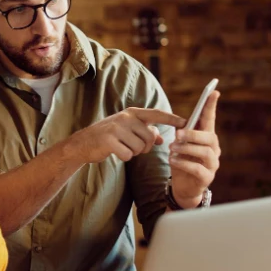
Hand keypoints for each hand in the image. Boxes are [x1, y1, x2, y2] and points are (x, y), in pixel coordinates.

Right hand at [64, 108, 185, 163]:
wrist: (83, 143)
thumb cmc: (108, 137)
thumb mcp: (127, 131)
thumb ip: (145, 132)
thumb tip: (161, 138)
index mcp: (131, 113)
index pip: (156, 114)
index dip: (172, 119)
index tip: (186, 122)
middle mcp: (125, 117)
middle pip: (149, 137)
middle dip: (145, 147)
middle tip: (134, 147)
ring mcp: (117, 128)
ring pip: (140, 147)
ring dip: (133, 152)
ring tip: (122, 148)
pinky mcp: (109, 140)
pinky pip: (128, 154)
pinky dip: (124, 157)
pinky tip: (115, 152)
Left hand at [170, 91, 220, 207]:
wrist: (183, 187)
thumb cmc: (182, 162)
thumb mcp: (180, 146)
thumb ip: (182, 134)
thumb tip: (180, 125)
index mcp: (206, 138)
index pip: (210, 120)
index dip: (211, 106)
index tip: (213, 92)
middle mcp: (214, 149)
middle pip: (209, 137)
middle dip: (193, 134)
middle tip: (177, 134)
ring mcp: (213, 164)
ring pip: (205, 152)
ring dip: (186, 148)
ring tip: (172, 149)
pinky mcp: (207, 178)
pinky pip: (197, 169)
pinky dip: (183, 163)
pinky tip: (173, 160)